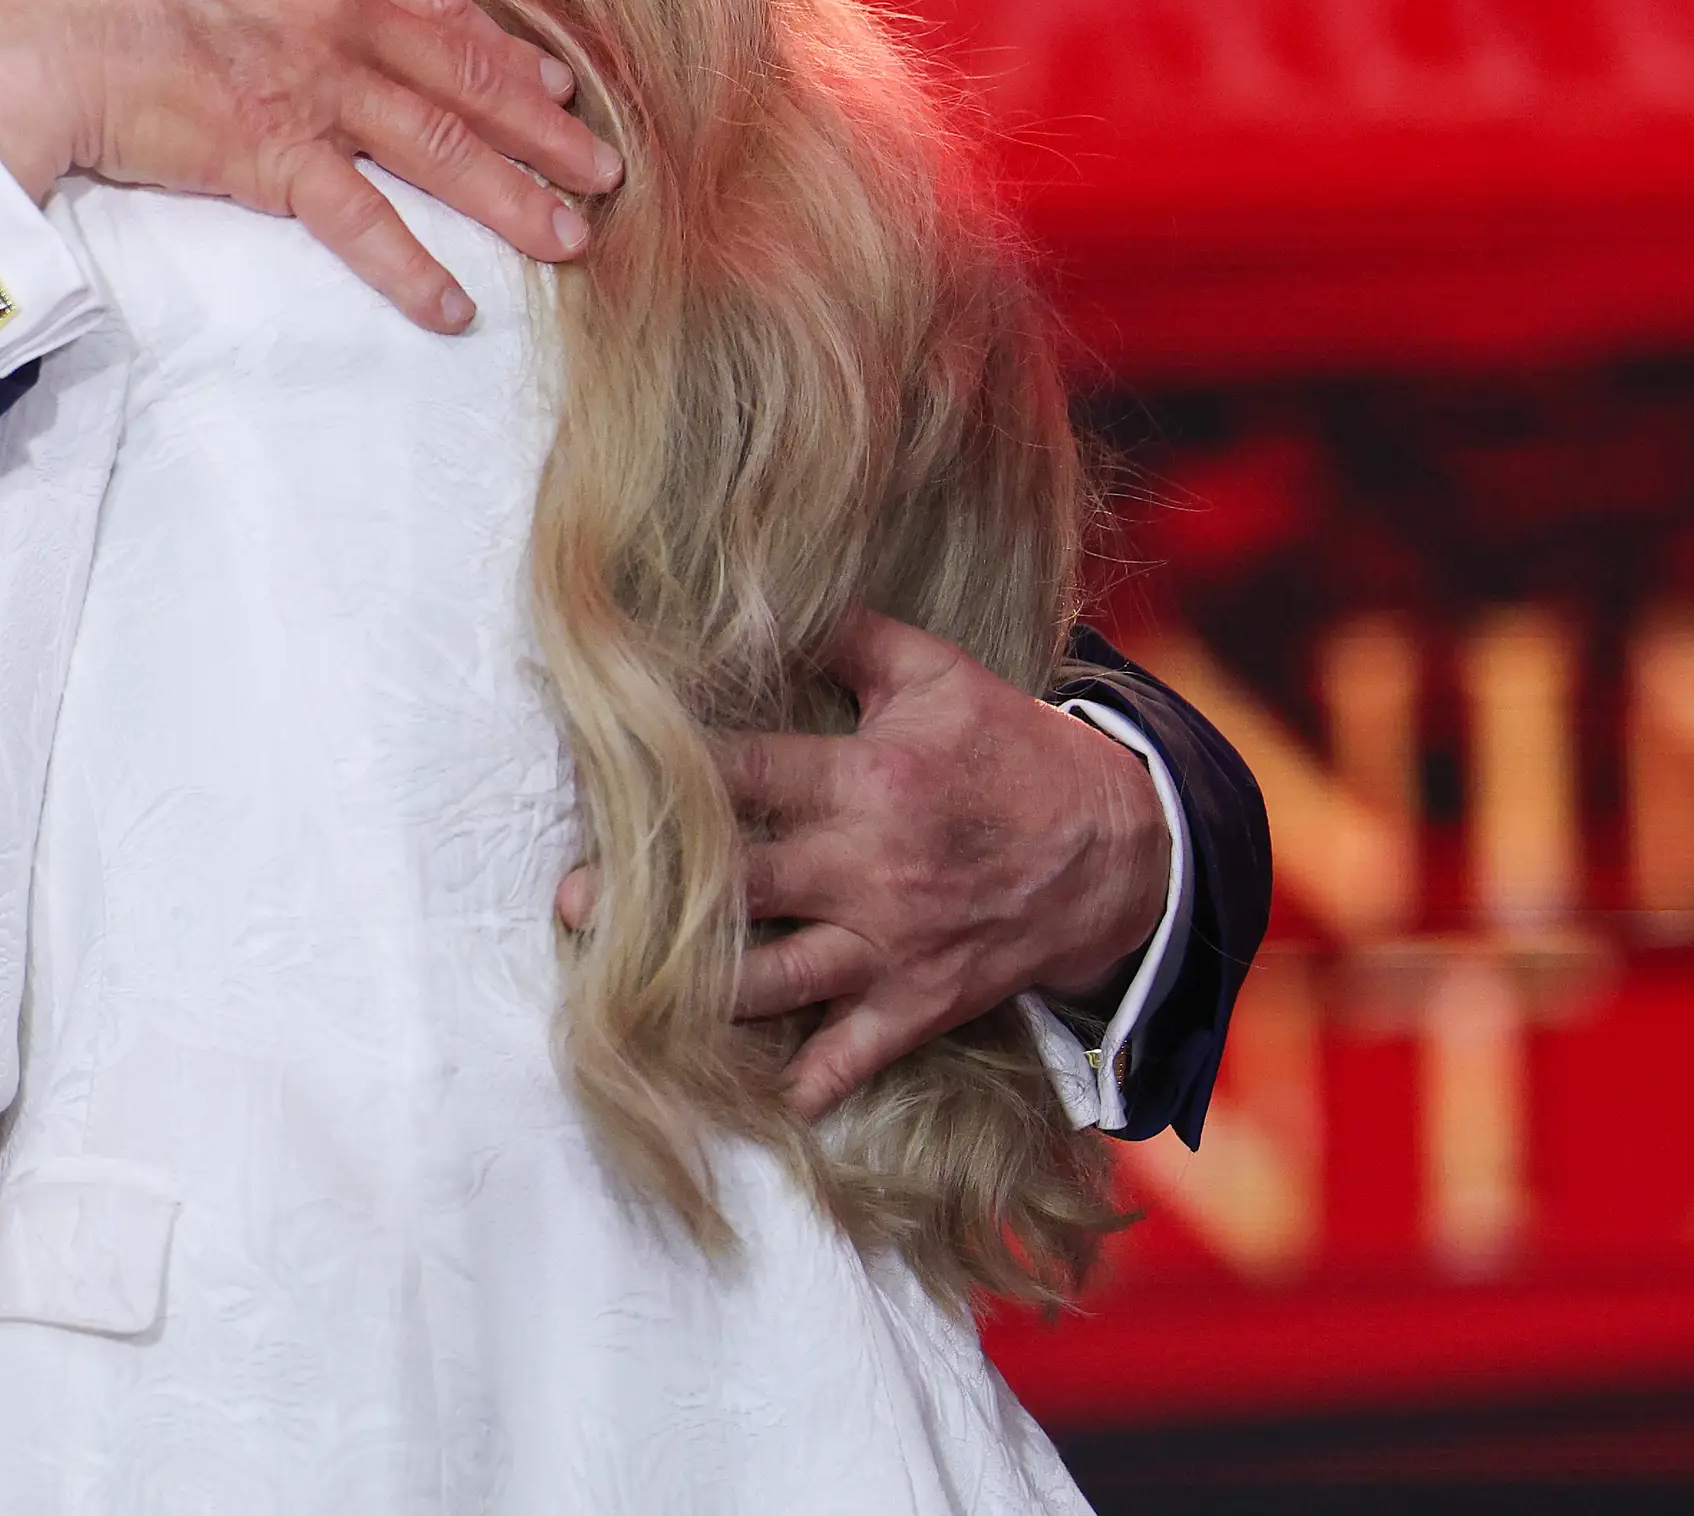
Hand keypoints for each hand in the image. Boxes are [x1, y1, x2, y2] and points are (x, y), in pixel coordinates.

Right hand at [0, 0, 620, 333]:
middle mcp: (338, 16)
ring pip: (441, 149)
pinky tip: (456, 306)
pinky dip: (414, 269)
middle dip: (541, 129)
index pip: (435, 5)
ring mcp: (315, 91)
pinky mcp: (278, 162)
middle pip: (465, 78)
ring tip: (570, 240)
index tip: (545, 82)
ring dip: (514, 198)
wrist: (31, 36)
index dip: (499, 50)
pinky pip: (365, 224)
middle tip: (602, 169)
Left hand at [551, 613, 1169, 1119]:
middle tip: (570, 904)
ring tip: (627, 997)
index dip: (669, 774)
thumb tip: (764, 599)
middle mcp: (868, 866)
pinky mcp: (923, 999)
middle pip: (738, 885)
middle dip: (652, 898)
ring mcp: (892, 942)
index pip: (743, 774)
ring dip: (701, 992)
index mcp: (866, 779)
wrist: (1123, 847)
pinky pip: (858, 1052)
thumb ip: (849, 639)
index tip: (595, 776)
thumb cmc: (1014, 749)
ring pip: (777, 978)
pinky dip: (813, 1080)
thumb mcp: (939, 674)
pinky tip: (760, 1096)